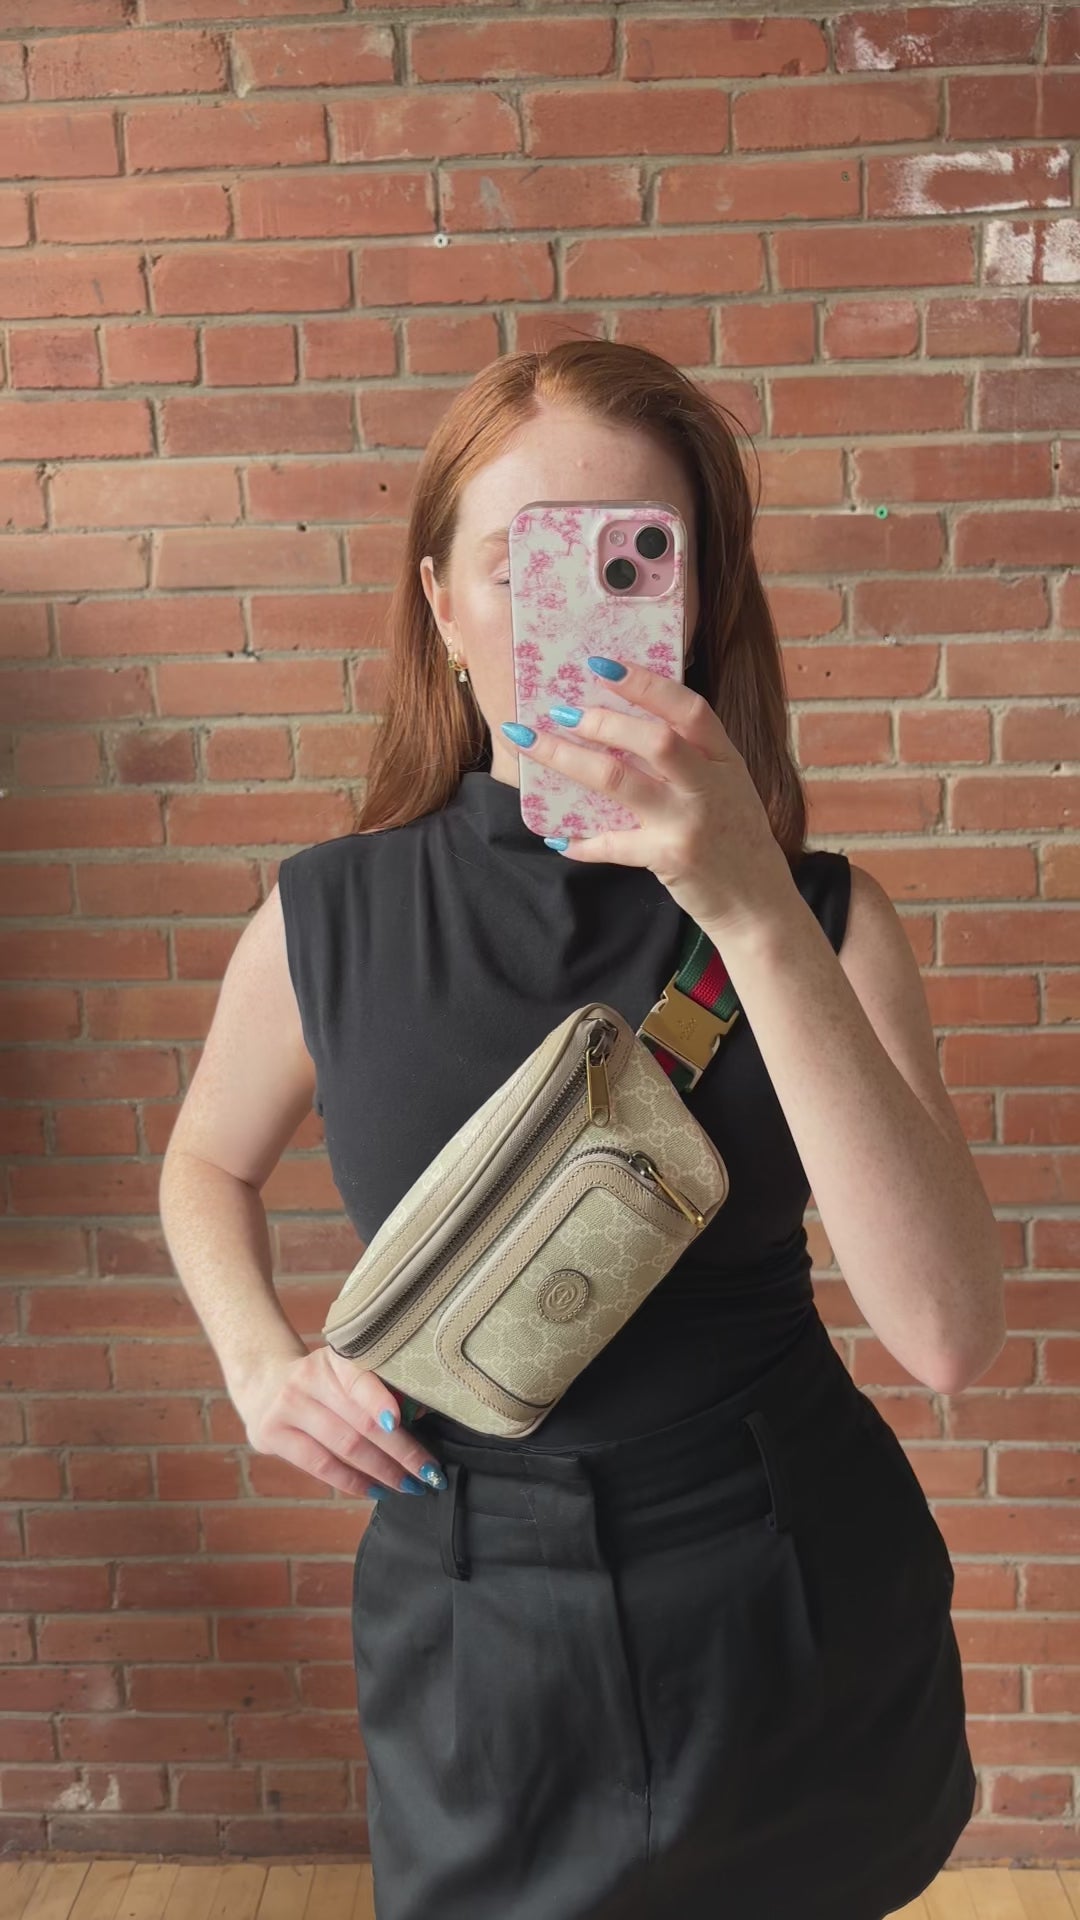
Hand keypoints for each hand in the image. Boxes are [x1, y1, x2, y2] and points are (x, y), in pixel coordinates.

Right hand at [232, 1346, 444, 1499]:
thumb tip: (422, 1411)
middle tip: (430, 1472)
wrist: (262, 1383)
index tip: (400, 1422)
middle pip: (360, 1422)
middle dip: (401, 1451)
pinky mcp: (272, 1435)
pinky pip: (320, 1466)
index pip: (359, 1380)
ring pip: (344, 1447)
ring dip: (382, 1471)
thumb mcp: (343, 1372)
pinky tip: (376, 1490)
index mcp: (333, 1358)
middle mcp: (308, 1379)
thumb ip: (377, 1388)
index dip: (379, 1400)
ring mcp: (288, 1407)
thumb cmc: (322, 1383)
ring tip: (410, 1486)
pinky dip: (353, 1482)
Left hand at [500, 656, 794, 943]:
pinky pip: (613, 844)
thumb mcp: (729, 788)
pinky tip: (557, 837)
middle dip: (601, 721)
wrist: (759, 906)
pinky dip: (582, 841)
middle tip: (561, 711)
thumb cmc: (736, 841)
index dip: (645, 683)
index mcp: (726, 760)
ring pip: (620, 780)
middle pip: (653, 739)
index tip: (601, 665)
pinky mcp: (670, 859)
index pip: (689, 708)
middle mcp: (711, 786)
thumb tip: (627, 726)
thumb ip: (692, 758)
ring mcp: (690, 823)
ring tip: (535, 743)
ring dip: (570, 760)